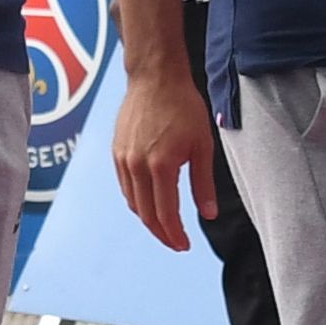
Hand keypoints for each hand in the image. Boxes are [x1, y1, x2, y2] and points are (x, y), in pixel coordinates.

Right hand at [108, 63, 220, 249]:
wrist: (155, 78)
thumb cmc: (184, 107)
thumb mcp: (202, 146)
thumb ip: (203, 183)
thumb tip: (208, 215)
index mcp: (161, 166)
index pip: (166, 214)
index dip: (175, 235)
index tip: (184, 245)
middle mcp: (137, 166)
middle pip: (146, 214)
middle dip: (162, 233)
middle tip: (176, 242)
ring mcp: (124, 160)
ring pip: (133, 203)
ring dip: (148, 219)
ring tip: (166, 226)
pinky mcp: (117, 153)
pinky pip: (125, 187)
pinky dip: (137, 201)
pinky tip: (150, 203)